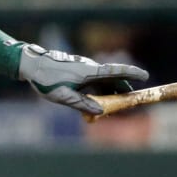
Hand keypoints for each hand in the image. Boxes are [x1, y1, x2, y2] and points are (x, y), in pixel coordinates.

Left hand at [16, 44, 147, 115]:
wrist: (31, 64)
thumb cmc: (45, 80)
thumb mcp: (63, 96)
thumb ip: (82, 104)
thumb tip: (99, 111)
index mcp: (88, 72)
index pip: (115, 72)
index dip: (131, 74)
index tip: (145, 76)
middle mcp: (89, 68)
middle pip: (112, 79)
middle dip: (122, 90)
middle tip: (131, 102)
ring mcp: (83, 69)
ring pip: (102, 82)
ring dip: (108, 95)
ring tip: (112, 109)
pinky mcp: (77, 72)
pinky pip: (92, 83)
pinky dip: (97, 93)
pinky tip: (94, 105)